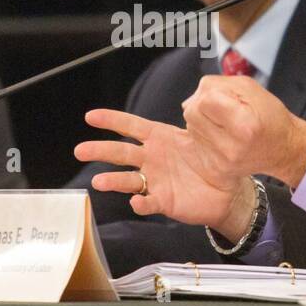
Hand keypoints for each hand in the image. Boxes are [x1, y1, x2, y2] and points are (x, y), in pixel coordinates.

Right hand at [74, 109, 254, 239]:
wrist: (225, 190)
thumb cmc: (211, 158)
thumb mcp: (204, 134)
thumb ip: (197, 121)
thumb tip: (196, 102)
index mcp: (159, 138)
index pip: (131, 126)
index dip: (111, 120)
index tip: (90, 117)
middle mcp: (151, 159)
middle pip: (120, 152)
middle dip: (99, 151)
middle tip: (79, 151)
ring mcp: (154, 180)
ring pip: (128, 180)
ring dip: (113, 181)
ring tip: (98, 182)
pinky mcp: (162, 201)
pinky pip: (148, 202)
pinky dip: (140, 204)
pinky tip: (135, 203)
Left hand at [182, 75, 305, 187]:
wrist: (283, 149)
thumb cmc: (270, 117)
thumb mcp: (249, 88)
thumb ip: (216, 85)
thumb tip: (191, 99)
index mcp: (244, 125)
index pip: (204, 100)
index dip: (211, 93)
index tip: (226, 98)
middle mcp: (231, 147)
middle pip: (191, 113)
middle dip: (202, 105)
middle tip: (223, 109)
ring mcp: (221, 162)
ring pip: (191, 127)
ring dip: (202, 120)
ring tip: (225, 123)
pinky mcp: (215, 170)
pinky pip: (195, 144)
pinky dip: (204, 135)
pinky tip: (223, 136)